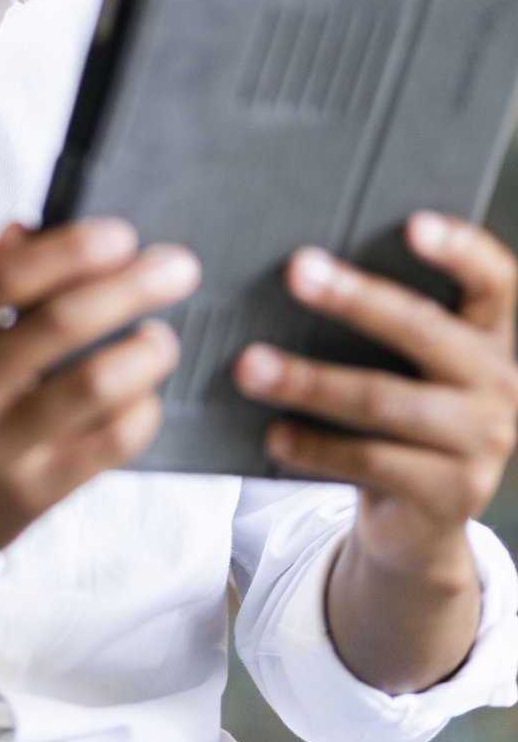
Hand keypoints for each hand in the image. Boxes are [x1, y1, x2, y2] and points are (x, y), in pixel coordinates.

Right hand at [0, 218, 200, 577]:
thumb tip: (26, 228)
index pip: (7, 277)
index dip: (72, 249)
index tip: (122, 234)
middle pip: (61, 322)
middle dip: (132, 286)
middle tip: (178, 269)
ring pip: (92, 384)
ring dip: (144, 351)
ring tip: (162, 338)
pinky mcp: (32, 494)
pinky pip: (107, 444)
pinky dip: (140, 412)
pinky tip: (145, 397)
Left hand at [233, 214, 517, 572]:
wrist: (421, 517)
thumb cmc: (400, 411)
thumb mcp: (408, 365)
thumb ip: (383, 322)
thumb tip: (300, 269)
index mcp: (490, 337)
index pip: (493, 282)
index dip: (460, 250)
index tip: (413, 224)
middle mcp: (499, 385)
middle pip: (423, 330)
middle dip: (355, 299)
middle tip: (296, 270)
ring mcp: (482, 445)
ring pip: (384, 401)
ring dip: (309, 381)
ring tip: (250, 366)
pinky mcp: (451, 496)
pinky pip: (372, 462)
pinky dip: (315, 446)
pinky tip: (274, 434)